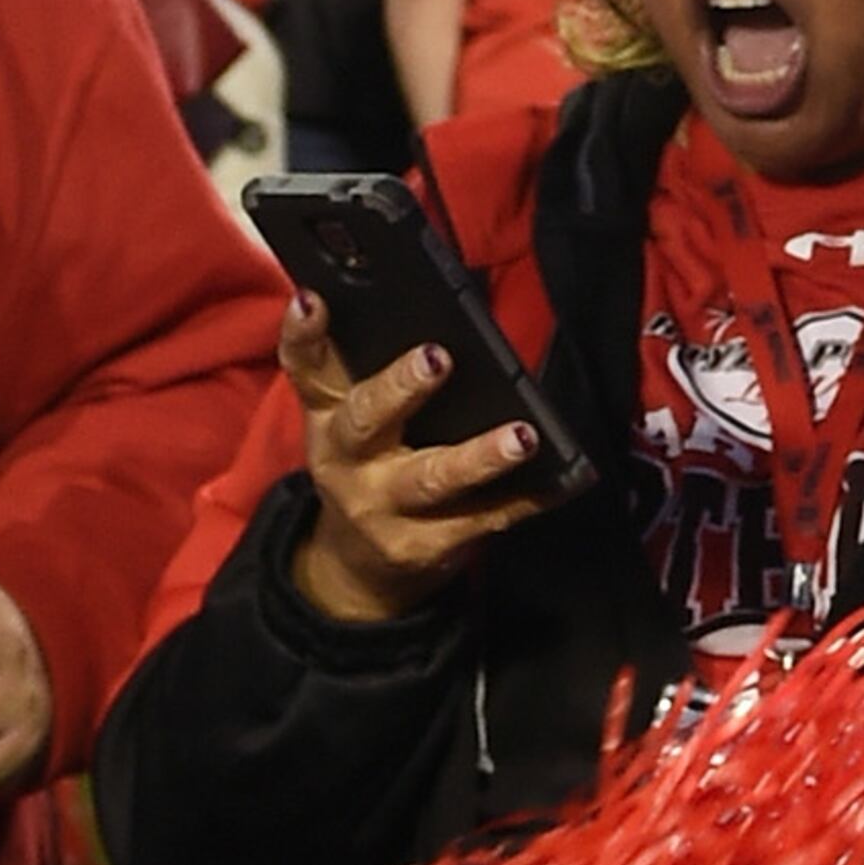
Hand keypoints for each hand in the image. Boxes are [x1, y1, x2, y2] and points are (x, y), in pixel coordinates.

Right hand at [279, 302, 549, 630]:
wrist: (357, 566)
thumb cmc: (370, 460)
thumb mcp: (352, 418)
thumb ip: (373, 368)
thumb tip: (434, 307)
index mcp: (327, 415)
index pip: (306, 368)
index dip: (302, 334)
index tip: (311, 298)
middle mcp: (345, 461)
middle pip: (366, 421)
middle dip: (401, 388)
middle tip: (437, 357)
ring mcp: (381, 509)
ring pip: (431, 479)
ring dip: (479, 457)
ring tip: (522, 435)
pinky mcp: (421, 547)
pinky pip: (481, 519)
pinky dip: (525, 499)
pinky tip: (561, 479)